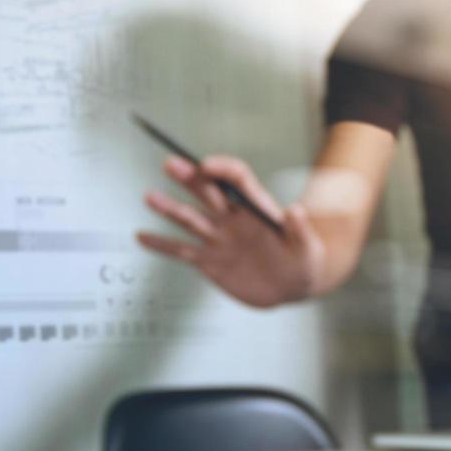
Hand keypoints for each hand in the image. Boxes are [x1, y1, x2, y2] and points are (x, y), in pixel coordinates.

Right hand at [137, 156, 325, 307]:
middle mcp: (233, 218)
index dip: (222, 169)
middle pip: (208, 191)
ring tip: (149, 196)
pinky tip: (141, 237)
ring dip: (170, 208)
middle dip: (190, 178)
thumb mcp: (308, 248)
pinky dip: (161, 245)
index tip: (206, 165)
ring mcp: (219, 239)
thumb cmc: (305, 262)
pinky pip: (181, 251)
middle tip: (170, 164)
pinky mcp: (209, 261)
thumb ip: (301, 230)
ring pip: (190, 219)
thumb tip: (297, 211)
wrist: (292, 286)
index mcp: (256, 208)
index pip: (237, 179)